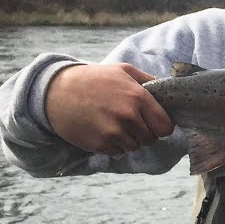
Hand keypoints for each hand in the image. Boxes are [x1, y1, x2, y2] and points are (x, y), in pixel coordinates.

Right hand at [45, 63, 173, 154]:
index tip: (154, 122)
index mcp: (138, 97)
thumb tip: (169, 89)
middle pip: (151, 139)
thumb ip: (148, 81)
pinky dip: (114, 145)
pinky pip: (118, 152)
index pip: (166, 126)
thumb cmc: (93, 79)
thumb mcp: (123, 71)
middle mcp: (128, 117)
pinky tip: (102, 130)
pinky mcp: (99, 145)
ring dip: (129, 140)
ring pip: (135, 147)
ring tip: (114, 124)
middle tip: (130, 122)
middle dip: (144, 133)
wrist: (55, 92)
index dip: (161, 126)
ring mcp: (113, 133)